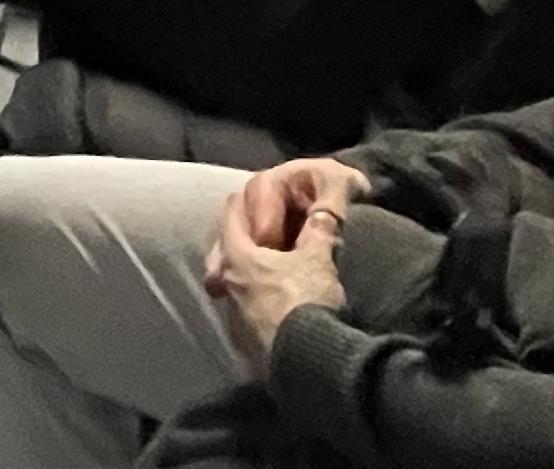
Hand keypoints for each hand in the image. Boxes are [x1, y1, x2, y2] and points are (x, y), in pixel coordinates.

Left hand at [208, 160, 362, 366]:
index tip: (248, 194)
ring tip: (269, 264)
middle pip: (230, 250)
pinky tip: (274, 297)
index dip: (241, 203)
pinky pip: (248, 305)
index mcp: (239, 257)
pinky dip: (258, 294)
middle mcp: (229, 283)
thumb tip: (324, 210)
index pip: (231, 218)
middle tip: (260, 229)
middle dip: (244, 238)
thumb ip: (319, 230)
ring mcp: (235, 313)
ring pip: (237, 280)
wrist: (308, 359)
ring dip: (250, 270)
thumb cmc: (307, 298)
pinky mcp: (247, 338)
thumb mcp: (318, 258)